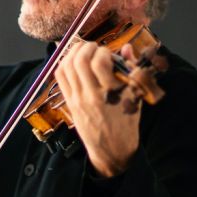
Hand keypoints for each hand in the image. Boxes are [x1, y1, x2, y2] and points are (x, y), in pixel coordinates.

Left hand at [54, 41, 140, 176]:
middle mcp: (91, 96)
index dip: (103, 51)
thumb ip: (131, 70)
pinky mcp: (70, 103)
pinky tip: (73, 61)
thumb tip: (127, 47)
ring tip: (83, 50)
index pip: (99, 63)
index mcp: (111, 94)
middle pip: (80, 61)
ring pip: (67, 67)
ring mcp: (78, 99)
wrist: (112, 149)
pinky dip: (65, 63)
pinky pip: (61, 77)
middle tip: (94, 48)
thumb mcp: (136, 96)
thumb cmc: (127, 121)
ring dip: (74, 52)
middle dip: (87, 47)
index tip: (108, 54)